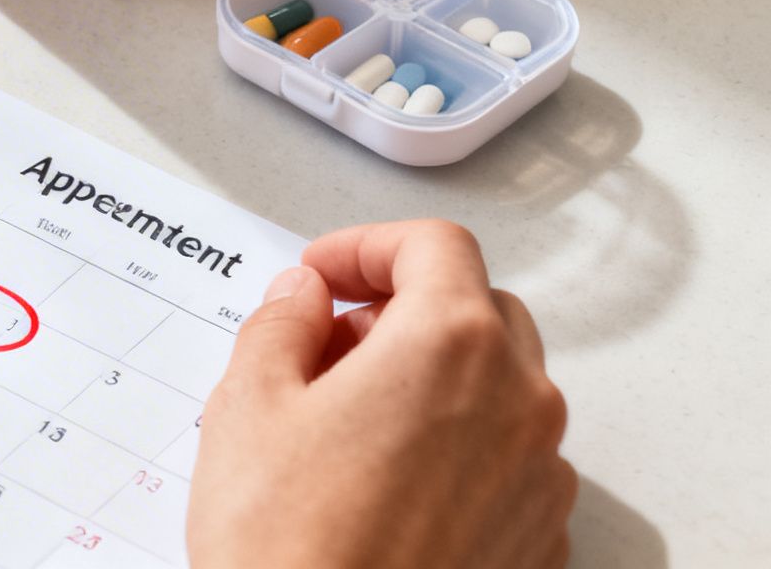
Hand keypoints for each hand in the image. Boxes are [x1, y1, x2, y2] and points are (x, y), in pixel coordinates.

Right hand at [188, 220, 574, 568]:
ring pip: (496, 389)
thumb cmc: (291, 547)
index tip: (321, 275)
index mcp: (451, 345)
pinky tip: (380, 485)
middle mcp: (518, 402)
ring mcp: (538, 476)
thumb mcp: (247, 403)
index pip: (433, 246)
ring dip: (429, 381)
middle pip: (476, 309)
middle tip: (325, 342)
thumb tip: (301, 299)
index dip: (365, 247)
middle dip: (400, 311)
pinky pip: (504, 462)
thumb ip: (279, 323)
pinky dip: (453, 449)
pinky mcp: (537, 540)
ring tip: (344, 423)